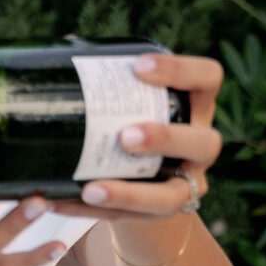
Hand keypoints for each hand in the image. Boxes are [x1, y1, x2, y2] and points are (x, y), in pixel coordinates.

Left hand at [57, 50, 223, 227]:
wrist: (140, 180)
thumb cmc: (130, 119)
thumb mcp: (131, 98)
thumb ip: (107, 79)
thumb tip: (58, 45)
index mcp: (195, 105)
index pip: (207, 78)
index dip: (181, 71)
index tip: (138, 67)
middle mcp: (199, 145)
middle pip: (204, 142)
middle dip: (165, 139)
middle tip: (124, 136)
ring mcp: (185, 184)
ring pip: (174, 196)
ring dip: (131, 194)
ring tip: (91, 190)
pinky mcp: (157, 215)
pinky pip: (129, 220)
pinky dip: (90, 213)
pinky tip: (59, 203)